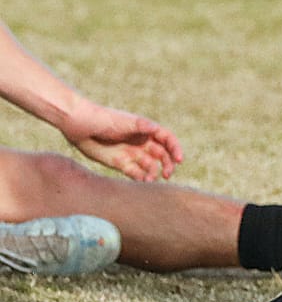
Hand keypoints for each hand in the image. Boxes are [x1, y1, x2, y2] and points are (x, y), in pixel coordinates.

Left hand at [60, 99, 183, 180]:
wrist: (81, 126)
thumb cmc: (104, 119)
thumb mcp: (124, 121)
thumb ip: (140, 126)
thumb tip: (156, 128)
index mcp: (146, 130)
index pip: (167, 139)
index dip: (175, 149)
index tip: (179, 159)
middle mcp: (142, 142)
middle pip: (161, 155)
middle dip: (168, 164)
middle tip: (168, 174)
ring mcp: (132, 153)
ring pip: (150, 165)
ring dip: (153, 173)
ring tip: (150, 180)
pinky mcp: (120, 163)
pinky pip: (135, 172)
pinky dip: (140, 178)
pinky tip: (142, 182)